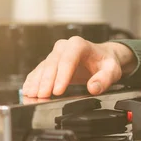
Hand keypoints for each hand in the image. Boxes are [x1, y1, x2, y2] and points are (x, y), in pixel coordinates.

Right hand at [22, 37, 136, 97]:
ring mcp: (56, 54)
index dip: (61, 76)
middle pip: (52, 64)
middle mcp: (64, 47)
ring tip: (32, 94)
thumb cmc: (106, 62)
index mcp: (79, 45)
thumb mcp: (112, 70)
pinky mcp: (51, 63)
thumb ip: (104, 79)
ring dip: (37, 82)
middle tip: (42, 96)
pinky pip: (39, 71)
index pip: (68, 60)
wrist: (102, 57)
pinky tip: (28, 89)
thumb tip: (93, 88)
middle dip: (46, 81)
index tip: (58, 91)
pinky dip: (33, 81)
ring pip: (43, 67)